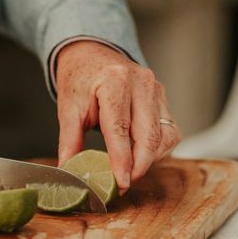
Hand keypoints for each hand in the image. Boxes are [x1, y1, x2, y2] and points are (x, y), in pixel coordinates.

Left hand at [55, 40, 180, 194]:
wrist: (91, 55)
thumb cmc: (80, 79)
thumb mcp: (67, 107)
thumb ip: (69, 140)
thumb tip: (68, 170)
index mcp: (115, 82)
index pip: (120, 129)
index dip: (122, 160)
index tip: (120, 182)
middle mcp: (141, 84)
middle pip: (149, 137)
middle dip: (138, 167)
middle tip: (122, 184)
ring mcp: (156, 90)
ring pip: (164, 137)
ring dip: (149, 160)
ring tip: (128, 170)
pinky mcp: (163, 99)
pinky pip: (170, 132)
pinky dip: (158, 150)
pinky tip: (140, 155)